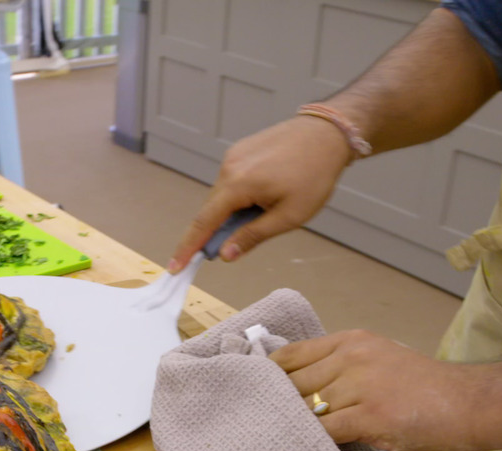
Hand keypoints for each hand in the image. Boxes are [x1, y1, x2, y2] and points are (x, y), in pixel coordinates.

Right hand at [167, 115, 354, 272]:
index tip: (175, 267)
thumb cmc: (314, 175)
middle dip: (216, 232)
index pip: (204, 223)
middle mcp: (228, 168)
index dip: (188, 247)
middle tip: (233, 247)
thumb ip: (253, 236)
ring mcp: (233, 156)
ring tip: (266, 212)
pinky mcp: (240, 150)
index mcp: (238, 185)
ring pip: (222, 196)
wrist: (327, 133)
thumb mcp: (289, 216)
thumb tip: (225, 254)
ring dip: (233, 212)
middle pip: (211, 210)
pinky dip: (239, 196)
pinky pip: (231, 181)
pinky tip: (264, 196)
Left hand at [269, 330, 487, 450]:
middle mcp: (350, 356)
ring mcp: (358, 384)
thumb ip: (344, 372)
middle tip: (258, 429)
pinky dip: (309, 444)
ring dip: (289, 428)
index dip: (266, 379)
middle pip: (288, 383)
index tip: (253, 397)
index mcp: (350, 341)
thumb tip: (303, 394)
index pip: (289, 356)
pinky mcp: (368, 414)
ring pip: (301, 407)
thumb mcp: (381, 364)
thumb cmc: (431, 392)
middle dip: (273, 407)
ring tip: (275, 446)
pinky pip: (323, 430)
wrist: (476, 403)